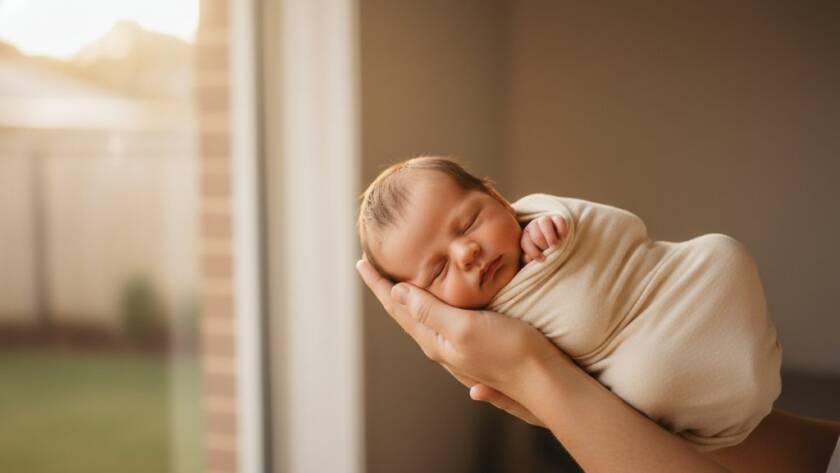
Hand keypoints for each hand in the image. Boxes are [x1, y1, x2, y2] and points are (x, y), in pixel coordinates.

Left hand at [356, 258, 561, 424]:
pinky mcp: (476, 348)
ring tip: (396, 282)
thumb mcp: (465, 327)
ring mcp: (458, 350)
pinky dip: (429, 307)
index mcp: (434, 340)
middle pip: (405, 314)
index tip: (361, 262)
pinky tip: (435, 304)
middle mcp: (441, 347)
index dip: (378, 284)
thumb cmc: (509, 350)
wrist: (545, 381)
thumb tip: (396, 292)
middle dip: (387, 290)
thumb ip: (430, 311)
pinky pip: (441, 324)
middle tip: (371, 267)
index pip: (397, 307)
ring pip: (423, 319)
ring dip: (407, 299)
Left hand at [521, 215, 566, 263]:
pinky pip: (559, 220)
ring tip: (555, 245)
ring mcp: (545, 220)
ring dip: (551, 236)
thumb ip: (529, 258)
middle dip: (543, 245)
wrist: (554, 243)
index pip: (525, 243)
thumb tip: (529, 258)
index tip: (542, 259)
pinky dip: (561, 229)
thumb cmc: (541, 251)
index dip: (534, 253)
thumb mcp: (533, 256)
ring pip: (544, 222)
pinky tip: (562, 237)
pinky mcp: (557, 218)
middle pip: (536, 234)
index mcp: (525, 236)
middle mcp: (533, 226)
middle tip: (549, 250)